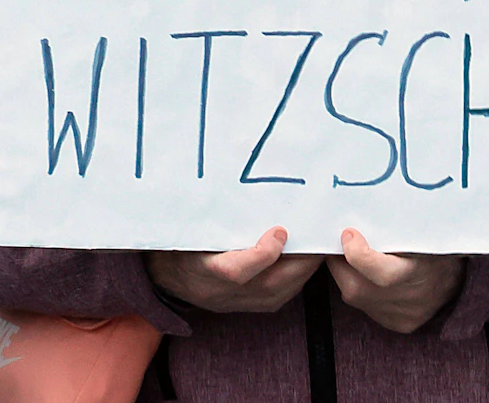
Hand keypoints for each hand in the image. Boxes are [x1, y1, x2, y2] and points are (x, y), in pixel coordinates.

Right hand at [145, 227, 321, 313]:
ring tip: (319, 242)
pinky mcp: (253, 306)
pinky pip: (282, 295)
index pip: (235, 271)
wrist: (169, 278)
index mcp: (202, 270)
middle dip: (299, 261)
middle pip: (269, 284)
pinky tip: (308, 257)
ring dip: (304, 268)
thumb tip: (232, 181)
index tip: (279, 231)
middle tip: (317, 232)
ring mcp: (239, 303)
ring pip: (281, 292)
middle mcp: (222, 293)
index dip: (261, 256)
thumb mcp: (187, 227)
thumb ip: (208, 213)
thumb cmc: (180, 243)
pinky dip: (299, 276)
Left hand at [325, 228, 463, 333]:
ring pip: (354, 296)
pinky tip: (368, 275)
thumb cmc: (438, 247)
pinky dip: (360, 288)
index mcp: (420, 272)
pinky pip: (366, 306)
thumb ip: (395, 227)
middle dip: (339, 262)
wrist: (461, 280)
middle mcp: (409, 300)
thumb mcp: (425, 231)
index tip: (349, 233)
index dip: (358, 254)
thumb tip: (363, 211)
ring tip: (353, 255)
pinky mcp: (398, 324)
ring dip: (347, 274)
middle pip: (356, 286)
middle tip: (340, 241)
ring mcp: (402, 316)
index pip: (382, 274)